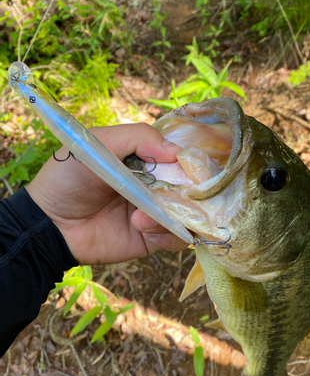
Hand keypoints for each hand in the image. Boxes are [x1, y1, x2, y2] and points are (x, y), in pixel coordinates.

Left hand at [26, 123, 186, 264]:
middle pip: (193, 186)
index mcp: (145, 159)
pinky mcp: (151, 238)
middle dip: (188, 191)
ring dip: (173, 214)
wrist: (49, 224)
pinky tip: (141, 228)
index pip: (182, 157)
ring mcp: (155, 212)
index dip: (191, 161)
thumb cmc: (68, 178)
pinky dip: (168, 234)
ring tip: (140, 218)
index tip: (188, 166)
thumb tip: (176, 151)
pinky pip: (177, 238)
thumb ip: (137, 137)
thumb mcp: (98, 143)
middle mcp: (156, 184)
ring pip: (190, 213)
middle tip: (172, 195)